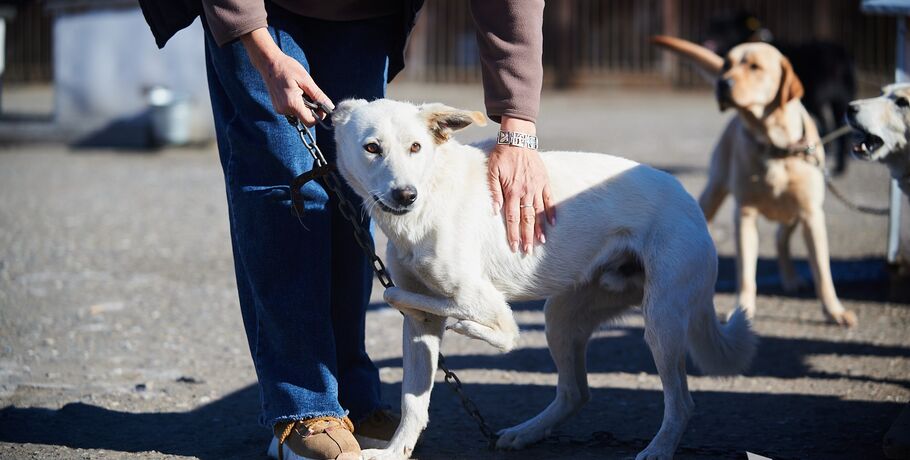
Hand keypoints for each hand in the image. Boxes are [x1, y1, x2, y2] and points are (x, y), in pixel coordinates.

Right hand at [240, 28, 331, 125]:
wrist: (269, 63)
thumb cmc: (287, 68)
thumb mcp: (306, 80)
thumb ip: (318, 95)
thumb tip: (330, 106)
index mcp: (292, 104)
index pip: (309, 121)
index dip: (319, 116)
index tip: (322, 105)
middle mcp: (284, 110)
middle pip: (305, 118)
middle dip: (312, 109)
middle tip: (309, 93)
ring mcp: (279, 109)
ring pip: (299, 114)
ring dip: (304, 105)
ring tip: (300, 90)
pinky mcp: (278, 107)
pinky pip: (293, 110)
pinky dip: (297, 104)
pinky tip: (294, 92)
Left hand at [487, 117, 554, 253]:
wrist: (518, 139)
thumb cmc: (501, 155)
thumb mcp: (492, 172)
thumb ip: (494, 192)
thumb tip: (495, 211)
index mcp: (512, 191)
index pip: (512, 218)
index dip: (513, 234)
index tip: (514, 247)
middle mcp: (525, 191)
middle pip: (527, 219)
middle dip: (527, 236)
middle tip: (527, 251)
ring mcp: (537, 187)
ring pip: (538, 212)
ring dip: (539, 228)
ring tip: (540, 242)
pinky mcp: (544, 181)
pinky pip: (549, 199)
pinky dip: (551, 212)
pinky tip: (553, 224)